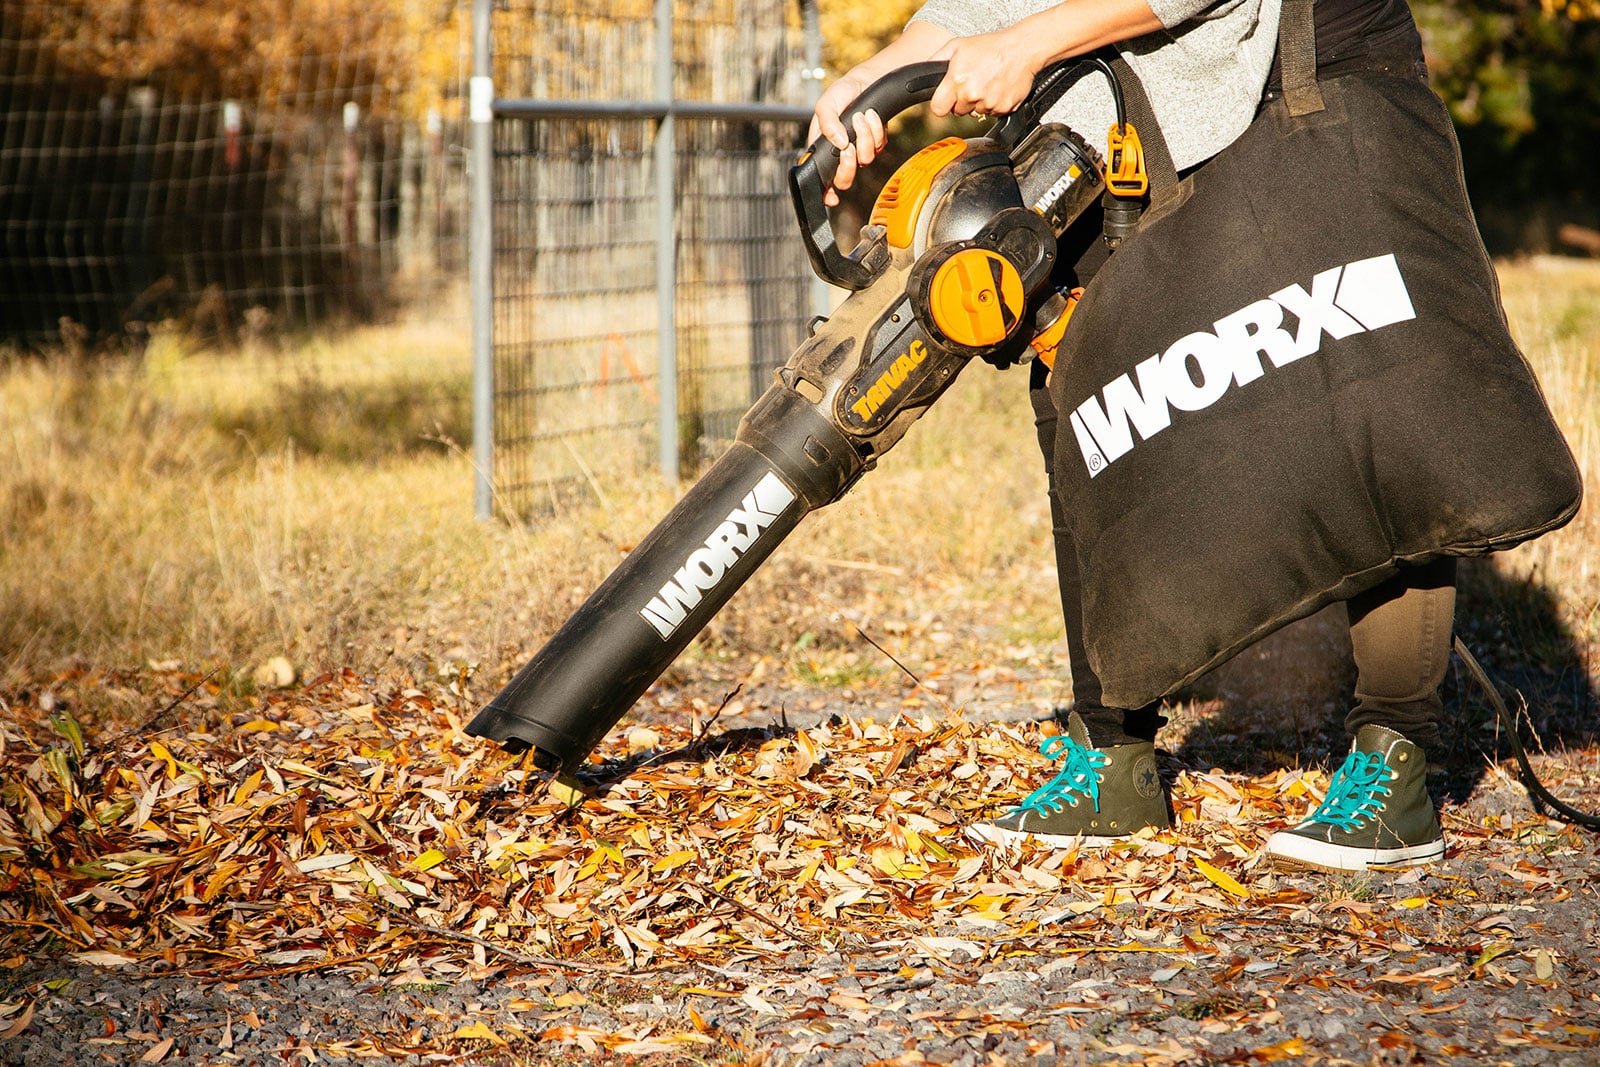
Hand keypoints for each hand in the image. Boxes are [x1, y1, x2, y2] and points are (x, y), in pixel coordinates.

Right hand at [810, 72, 887, 206]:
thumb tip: (838, 143)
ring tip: (861, 116)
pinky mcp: (875, 144)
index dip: (825, 193)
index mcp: (822, 147)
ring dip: (865, 136)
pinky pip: (879, 147)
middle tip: (848, 144)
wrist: (867, 82)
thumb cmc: (843, 92)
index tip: (831, 197)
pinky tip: (871, 117)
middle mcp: (840, 153)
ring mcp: (859, 150)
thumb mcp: (826, 103)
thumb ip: (827, 123)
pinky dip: (876, 130)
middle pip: (845, 179)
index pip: (820, 178)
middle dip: (849, 162)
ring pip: (865, 160)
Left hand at [929, 29, 1040, 118]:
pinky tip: (997, 88)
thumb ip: (937, 59)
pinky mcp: (1003, 108)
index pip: (938, 109)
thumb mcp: (958, 45)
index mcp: (957, 80)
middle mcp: (971, 94)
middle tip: (973, 83)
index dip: (942, 104)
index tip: (947, 99)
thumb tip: (923, 73)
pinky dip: (994, 104)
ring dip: (979, 102)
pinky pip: (992, 113)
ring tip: (987, 83)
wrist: (1022, 48)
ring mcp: (988, 103)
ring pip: (976, 113)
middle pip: (957, 112)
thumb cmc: (990, 45)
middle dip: (962, 101)